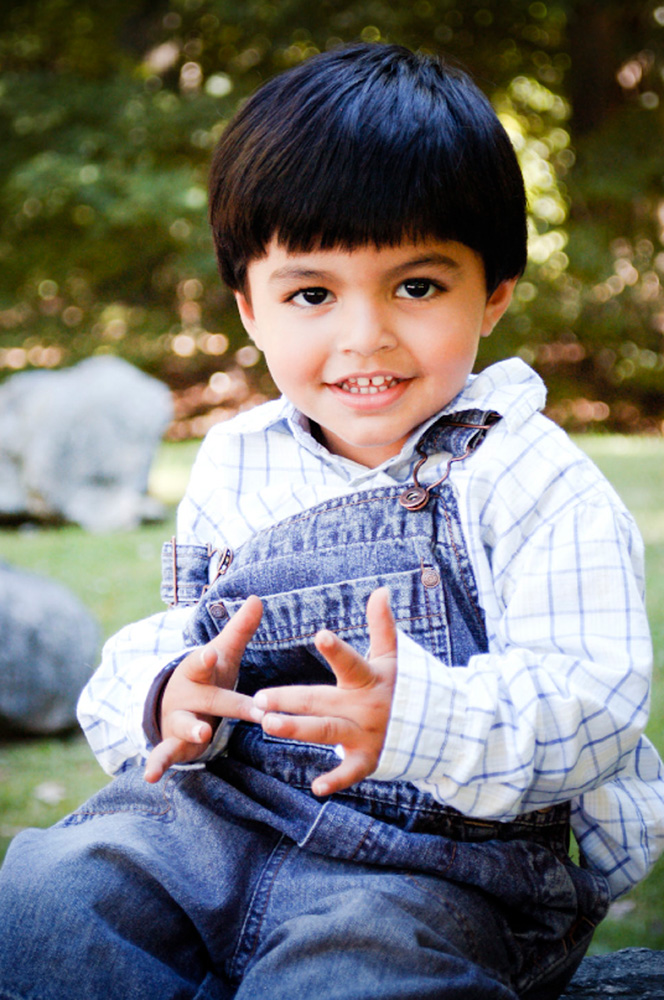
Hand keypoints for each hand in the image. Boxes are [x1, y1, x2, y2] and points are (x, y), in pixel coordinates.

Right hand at [144, 595, 262, 782]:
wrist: (175, 700)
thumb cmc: (208, 676)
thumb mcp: (222, 653)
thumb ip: (239, 629)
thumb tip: (258, 598)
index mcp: (198, 670)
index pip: (202, 662)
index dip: (207, 659)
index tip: (212, 653)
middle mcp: (187, 693)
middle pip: (211, 698)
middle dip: (233, 704)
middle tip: (256, 710)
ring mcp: (178, 718)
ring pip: (185, 724)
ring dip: (194, 729)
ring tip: (202, 733)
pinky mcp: (174, 742)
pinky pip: (164, 753)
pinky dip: (156, 764)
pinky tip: (150, 777)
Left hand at [251, 588, 396, 796]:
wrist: (437, 727)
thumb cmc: (403, 686)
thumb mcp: (394, 656)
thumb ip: (382, 626)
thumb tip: (382, 590)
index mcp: (370, 679)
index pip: (351, 662)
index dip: (337, 650)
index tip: (321, 635)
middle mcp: (366, 707)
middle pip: (323, 701)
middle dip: (291, 700)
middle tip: (259, 699)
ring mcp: (367, 735)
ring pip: (327, 733)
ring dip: (298, 730)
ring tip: (268, 725)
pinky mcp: (369, 760)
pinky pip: (350, 772)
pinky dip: (336, 780)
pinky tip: (316, 787)